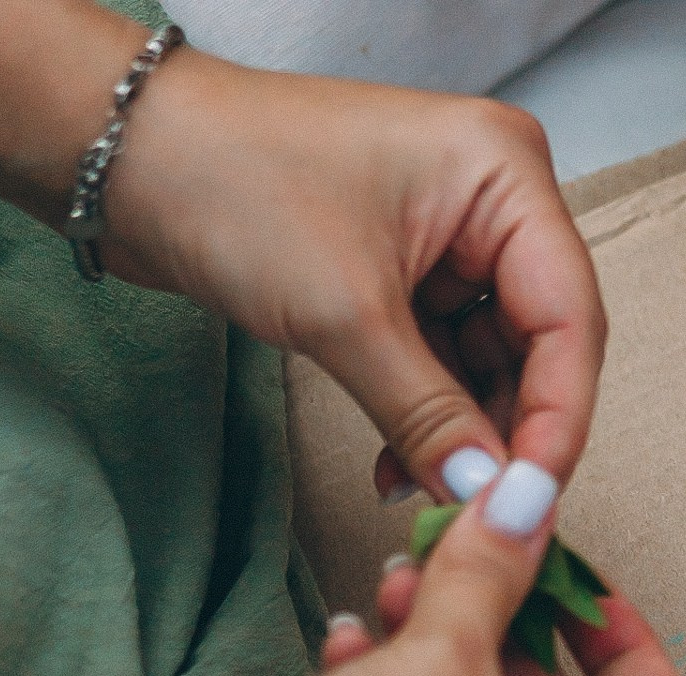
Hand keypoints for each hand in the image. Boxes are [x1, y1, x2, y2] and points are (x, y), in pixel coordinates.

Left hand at [102, 46, 604, 499]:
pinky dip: (428, 414)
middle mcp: (493, 198)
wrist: (117, 155)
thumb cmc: (227, 182)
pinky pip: (446, 357)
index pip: (568, 316)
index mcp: (504, 173)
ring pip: (493, 360)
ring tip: (423, 493)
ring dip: (462, 434)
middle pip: (540, 342)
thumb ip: (431, 414)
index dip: (557, 417)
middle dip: (508, 430)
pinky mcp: (409, 268)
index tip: (530, 498)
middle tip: (482, 510)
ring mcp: (451, 234)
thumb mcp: (345, 314)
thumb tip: (489, 496)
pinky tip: (400, 464)